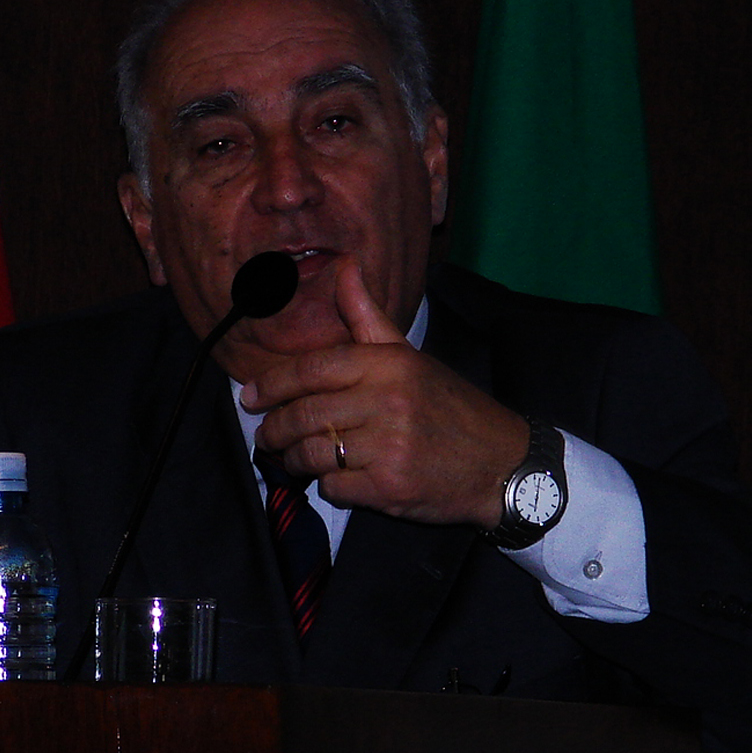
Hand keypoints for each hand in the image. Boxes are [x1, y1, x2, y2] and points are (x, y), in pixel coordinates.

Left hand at [241, 257, 529, 527]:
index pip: (312, 370)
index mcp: (387, 365)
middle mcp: (386, 402)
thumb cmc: (448, 406)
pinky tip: (337, 478)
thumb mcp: (409, 356)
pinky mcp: (390, 487)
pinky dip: (329, 485)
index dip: (273, 384)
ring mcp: (388, 446)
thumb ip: (367, 314)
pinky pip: (335, 487)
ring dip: (294, 460)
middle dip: (275, 429)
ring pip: (313, 453)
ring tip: (293, 458)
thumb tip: (345, 265)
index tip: (250, 396)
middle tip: (266, 435)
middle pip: (305, 415)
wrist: (501, 461)